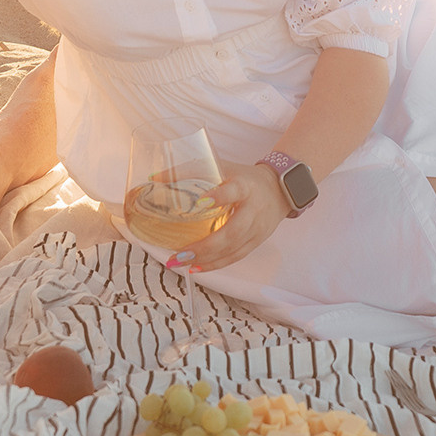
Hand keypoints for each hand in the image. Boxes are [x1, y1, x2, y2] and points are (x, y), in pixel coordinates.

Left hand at [172, 162, 287, 273]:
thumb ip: (191, 171)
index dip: (220, 196)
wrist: (280, 189)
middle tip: (180, 252)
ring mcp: (257, 229)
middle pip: (233, 231)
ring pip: (233, 249)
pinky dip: (215, 264)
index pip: (234, 190)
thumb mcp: (222, 167)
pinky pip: (235, 257)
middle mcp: (254, 209)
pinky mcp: (256, 242)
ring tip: (181, 262)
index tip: (201, 202)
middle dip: (205, 246)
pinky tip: (196, 267)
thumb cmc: (245, 177)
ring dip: (206, 259)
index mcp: (246, 186)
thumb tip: (155, 178)